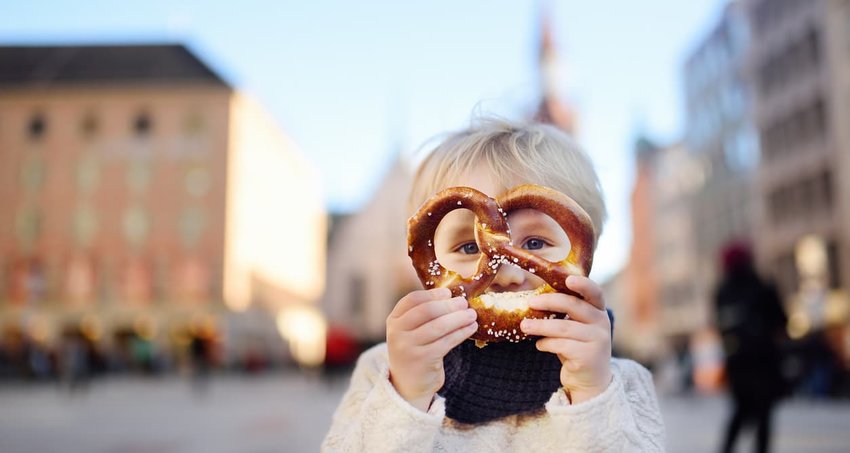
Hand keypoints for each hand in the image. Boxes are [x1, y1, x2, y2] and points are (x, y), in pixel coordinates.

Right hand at [386, 287, 477, 411]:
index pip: (413, 299)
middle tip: (464, 303)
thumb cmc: (415, 351)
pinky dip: (461, 333)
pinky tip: (471, 328)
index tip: (448, 292)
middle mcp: (397, 332)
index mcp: (394, 320)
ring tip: (472, 315)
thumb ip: (423, 315)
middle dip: (449, 305)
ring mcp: (408, 347)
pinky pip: (447, 342)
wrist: (408, 384)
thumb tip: (453, 297)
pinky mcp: (423, 360)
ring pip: (439, 326)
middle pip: (427, 311)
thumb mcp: (410, 331)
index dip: (433, 294)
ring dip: (459, 318)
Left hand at [520, 275, 611, 403]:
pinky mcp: (589, 357)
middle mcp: (602, 323)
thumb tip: (535, 300)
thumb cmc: (577, 347)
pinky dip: (546, 344)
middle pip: (573, 306)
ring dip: (540, 326)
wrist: (590, 381)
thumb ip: (565, 314)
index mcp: (598, 311)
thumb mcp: (575, 327)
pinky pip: (561, 345)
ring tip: (524, 326)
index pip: (594, 292)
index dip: (583, 284)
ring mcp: (598, 340)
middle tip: (530, 303)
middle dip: (549, 302)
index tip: (568, 279)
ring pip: (563, 327)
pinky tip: (539, 345)